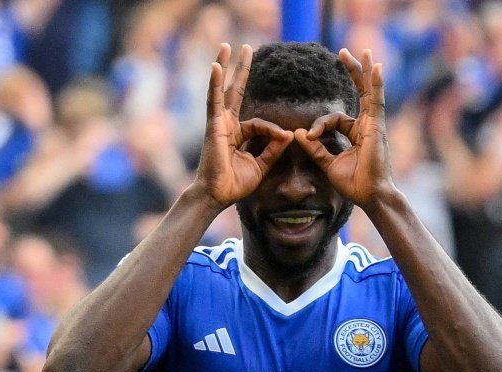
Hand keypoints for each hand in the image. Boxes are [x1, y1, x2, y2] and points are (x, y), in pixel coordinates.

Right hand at [193, 43, 293, 208]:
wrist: (218, 196)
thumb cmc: (235, 184)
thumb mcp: (260, 165)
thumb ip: (273, 149)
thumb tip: (289, 135)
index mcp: (237, 134)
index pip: (259, 123)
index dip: (273, 131)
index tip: (284, 139)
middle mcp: (226, 124)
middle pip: (234, 91)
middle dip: (240, 70)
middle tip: (245, 48)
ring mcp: (218, 123)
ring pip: (222, 90)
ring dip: (225, 67)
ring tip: (227, 46)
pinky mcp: (212, 126)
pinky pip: (214, 101)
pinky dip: (214, 83)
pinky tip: (216, 66)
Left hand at [294, 48, 394, 207]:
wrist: (370, 196)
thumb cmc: (354, 184)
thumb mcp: (328, 163)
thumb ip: (315, 148)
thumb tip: (297, 134)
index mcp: (356, 133)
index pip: (335, 119)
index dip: (319, 125)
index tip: (308, 136)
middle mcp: (367, 126)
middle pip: (360, 93)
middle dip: (353, 73)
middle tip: (343, 52)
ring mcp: (374, 125)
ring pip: (370, 92)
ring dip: (366, 71)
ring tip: (366, 52)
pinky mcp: (377, 127)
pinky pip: (376, 101)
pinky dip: (377, 84)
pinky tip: (376, 68)